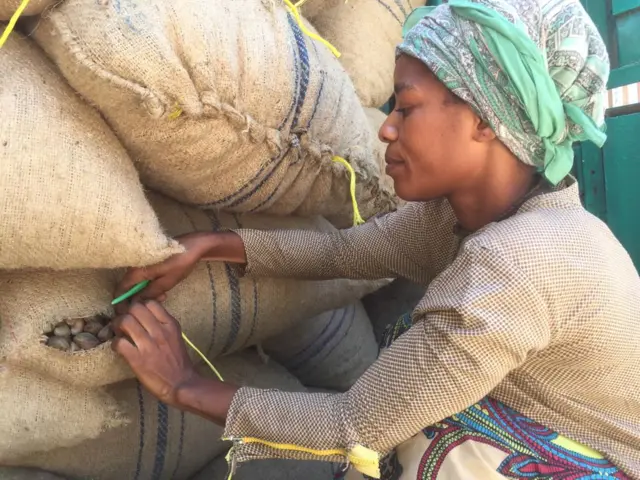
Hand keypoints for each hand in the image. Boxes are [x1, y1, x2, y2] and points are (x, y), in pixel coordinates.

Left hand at [112, 300, 238, 423]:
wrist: (182, 384)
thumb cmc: (178, 361)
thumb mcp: (176, 336)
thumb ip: (163, 324)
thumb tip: (145, 315)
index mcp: (170, 325)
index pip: (150, 303)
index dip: (139, 306)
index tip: (135, 314)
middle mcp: (160, 331)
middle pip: (135, 308)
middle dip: (126, 313)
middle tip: (124, 323)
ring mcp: (148, 345)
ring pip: (125, 321)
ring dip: (117, 326)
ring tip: (119, 334)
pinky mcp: (137, 360)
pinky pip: (119, 343)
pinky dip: (115, 344)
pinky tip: (119, 348)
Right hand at [114, 233, 212, 312]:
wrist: (193, 245)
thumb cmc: (181, 263)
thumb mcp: (167, 282)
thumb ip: (150, 293)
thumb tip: (135, 304)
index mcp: (136, 270)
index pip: (120, 289)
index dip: (122, 303)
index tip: (127, 313)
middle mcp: (134, 265)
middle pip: (128, 286)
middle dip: (138, 299)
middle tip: (153, 304)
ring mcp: (141, 262)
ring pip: (137, 282)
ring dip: (146, 292)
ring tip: (163, 296)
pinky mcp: (148, 261)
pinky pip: (143, 276)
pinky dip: (150, 284)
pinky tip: (163, 289)